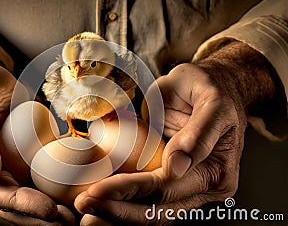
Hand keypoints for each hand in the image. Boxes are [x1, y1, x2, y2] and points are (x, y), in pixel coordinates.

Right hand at [0, 47, 74, 224]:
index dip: (22, 205)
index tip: (49, 209)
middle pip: (11, 204)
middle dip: (39, 216)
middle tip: (70, 221)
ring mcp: (3, 169)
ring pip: (26, 196)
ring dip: (50, 210)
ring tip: (76, 215)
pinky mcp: (19, 160)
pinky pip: (37, 177)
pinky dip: (55, 188)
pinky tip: (75, 193)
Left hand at [75, 41, 275, 224]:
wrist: (213, 87)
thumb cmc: (208, 89)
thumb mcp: (211, 102)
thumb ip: (198, 133)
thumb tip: (176, 166)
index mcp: (216, 172)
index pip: (166, 188)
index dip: (128, 191)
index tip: (97, 190)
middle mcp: (203, 188)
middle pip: (156, 209)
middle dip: (116, 209)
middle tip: (84, 204)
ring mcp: (187, 189)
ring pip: (151, 212)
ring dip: (116, 215)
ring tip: (87, 211)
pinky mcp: (172, 183)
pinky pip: (147, 201)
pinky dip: (123, 204)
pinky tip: (100, 204)